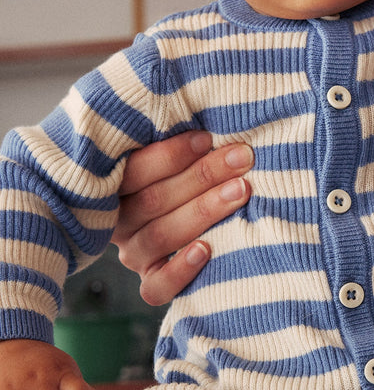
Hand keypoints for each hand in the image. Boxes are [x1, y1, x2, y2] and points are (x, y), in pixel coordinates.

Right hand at [112, 131, 253, 305]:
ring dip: (204, 210)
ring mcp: (134, 253)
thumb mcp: (182, 149)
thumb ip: (187, 137)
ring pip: (161, 235)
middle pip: (155, 199)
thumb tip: (214, 102)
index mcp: (116, 182)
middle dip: (203, 175)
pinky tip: (207, 250)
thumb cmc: (190, 168)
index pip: (135, 169)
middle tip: (242, 157)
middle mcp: (119, 219)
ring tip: (240, 190)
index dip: (171, 154)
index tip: (208, 137)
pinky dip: (181, 269)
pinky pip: (157, 287)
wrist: (192, 213)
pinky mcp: (150, 281)